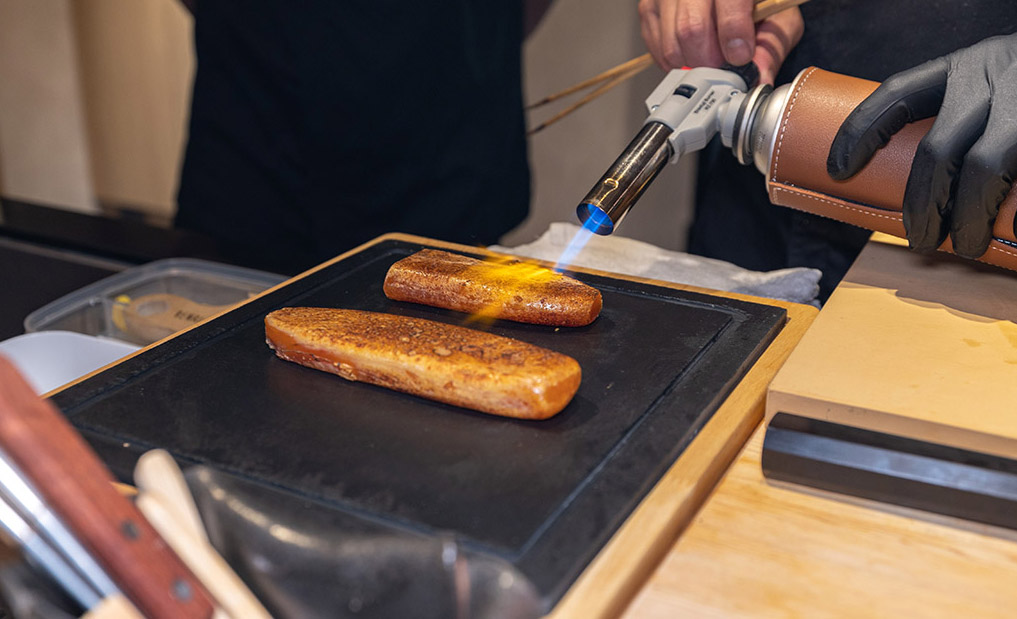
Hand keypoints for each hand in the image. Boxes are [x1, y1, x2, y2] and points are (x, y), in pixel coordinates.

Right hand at [638, 0, 802, 84]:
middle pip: (691, 30)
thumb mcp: (777, 18)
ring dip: (692, 64)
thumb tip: (760, 77)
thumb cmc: (756, 3)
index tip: (741, 56)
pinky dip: (675, 61)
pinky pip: (656, 49)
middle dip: (710, 61)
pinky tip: (692, 53)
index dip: (734, 37)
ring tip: (710, 59)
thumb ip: (770, 46)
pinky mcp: (649, 8)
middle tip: (724, 66)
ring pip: (671, 45)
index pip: (727, 5)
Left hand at [828, 33, 1016, 257]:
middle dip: (923, 205)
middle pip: (939, 150)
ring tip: (966, 246)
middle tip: (922, 241)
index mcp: (966, 65)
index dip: (861, 131)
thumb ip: (961, 121)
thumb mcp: (994, 86)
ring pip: (983, 168)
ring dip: (967, 217)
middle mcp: (995, 74)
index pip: (898, 93)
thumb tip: (922, 191)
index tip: (836, 170)